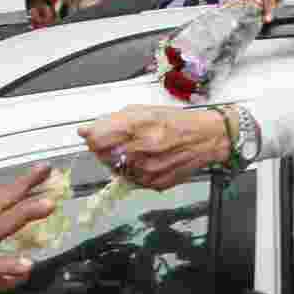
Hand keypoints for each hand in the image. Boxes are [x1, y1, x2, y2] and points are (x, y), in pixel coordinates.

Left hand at [78, 105, 230, 190]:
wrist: (206, 138)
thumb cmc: (177, 122)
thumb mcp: (144, 111)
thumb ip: (112, 121)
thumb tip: (86, 131)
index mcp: (137, 126)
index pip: (96, 139)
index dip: (91, 138)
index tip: (91, 136)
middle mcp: (141, 149)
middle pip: (102, 156)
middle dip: (105, 149)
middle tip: (118, 142)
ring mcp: (147, 169)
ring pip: (115, 170)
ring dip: (118, 161)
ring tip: (137, 150)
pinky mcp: (154, 183)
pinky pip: (130, 180)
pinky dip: (132, 171)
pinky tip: (146, 160)